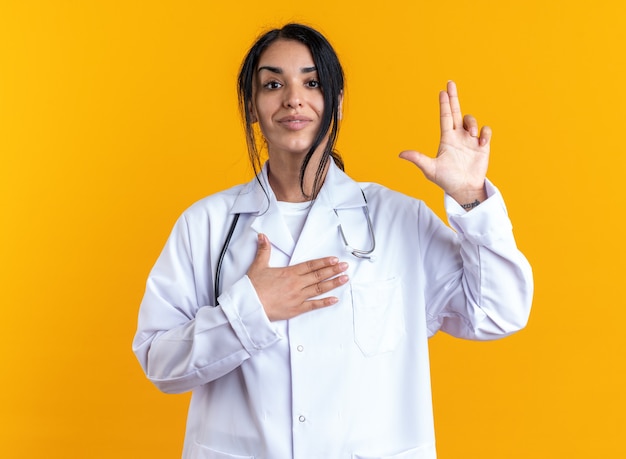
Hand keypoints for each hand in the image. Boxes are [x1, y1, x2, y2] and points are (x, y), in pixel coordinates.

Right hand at [247, 234, 348, 320]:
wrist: (248, 305)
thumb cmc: (252, 288)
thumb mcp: (258, 265)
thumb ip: (264, 250)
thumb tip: (263, 237)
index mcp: (289, 273)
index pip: (310, 265)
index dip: (323, 262)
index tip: (334, 259)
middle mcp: (296, 284)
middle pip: (318, 275)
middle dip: (333, 270)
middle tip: (345, 266)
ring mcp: (298, 297)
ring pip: (319, 289)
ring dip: (333, 283)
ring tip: (344, 278)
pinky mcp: (296, 309)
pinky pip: (313, 305)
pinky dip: (325, 303)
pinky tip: (334, 299)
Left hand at [399, 81, 489, 204]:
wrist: (464, 189)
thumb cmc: (446, 180)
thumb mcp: (430, 169)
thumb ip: (418, 159)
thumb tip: (400, 154)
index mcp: (446, 139)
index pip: (445, 117)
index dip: (444, 104)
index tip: (442, 91)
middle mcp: (458, 136)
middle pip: (456, 112)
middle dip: (453, 97)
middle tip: (450, 82)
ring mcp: (470, 140)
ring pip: (471, 121)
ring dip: (471, 123)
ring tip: (471, 135)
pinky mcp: (482, 146)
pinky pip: (485, 131)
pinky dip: (484, 133)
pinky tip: (481, 143)